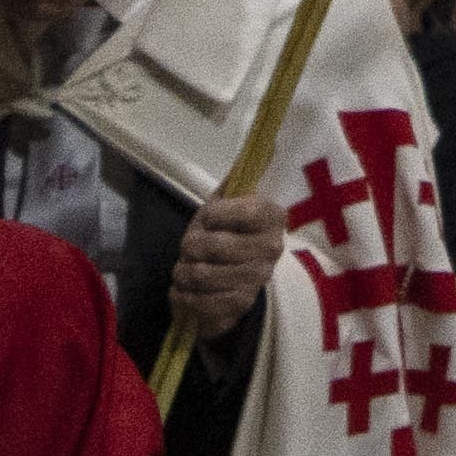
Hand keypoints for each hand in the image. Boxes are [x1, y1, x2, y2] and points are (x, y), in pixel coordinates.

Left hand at [165, 182, 281, 340]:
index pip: (245, 212)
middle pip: (213, 246)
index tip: (208, 219)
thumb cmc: (225, 231)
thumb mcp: (227, 201)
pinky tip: (186, 290)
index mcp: (272, 217)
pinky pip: (200, 302)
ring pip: (202, 275)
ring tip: (186, 269)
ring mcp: (257, 280)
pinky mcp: (240, 306)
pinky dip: (182, 296)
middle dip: (190, 246)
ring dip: (183, 272)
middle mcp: (272, 249)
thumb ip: (235, 180)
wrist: (231, 276)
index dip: (216, 214)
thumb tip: (256, 149)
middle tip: (191, 247)